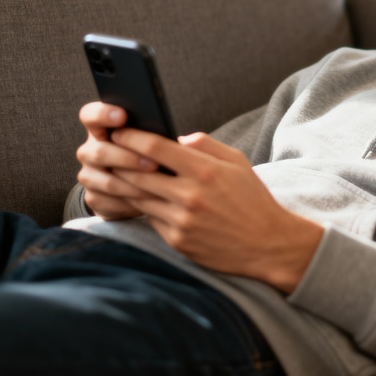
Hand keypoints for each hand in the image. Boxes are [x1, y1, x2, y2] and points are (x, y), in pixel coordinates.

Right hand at [76, 102, 159, 219]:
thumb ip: (164, 136)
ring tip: (159, 184)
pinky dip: (131, 201)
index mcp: (104, 129)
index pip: (91, 115)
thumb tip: (181, 141)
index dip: (102, 113)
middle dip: (128, 157)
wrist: (152, 191)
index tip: (122, 116)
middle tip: (154, 163)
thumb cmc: (159, 158)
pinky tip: (150, 200)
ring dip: (133, 183)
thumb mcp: (162, 144)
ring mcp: (89, 175)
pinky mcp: (94, 199)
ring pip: (105, 179)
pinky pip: (108, 201)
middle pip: (99, 151)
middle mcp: (91, 150)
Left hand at [109, 129, 324, 292]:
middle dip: (117, 159)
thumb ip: (206, 145)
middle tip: (106, 150)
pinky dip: (145, 207)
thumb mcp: (238, 162)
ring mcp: (182, 221)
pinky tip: (141, 199)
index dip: (130, 137)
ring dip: (123, 184)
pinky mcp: (178, 241)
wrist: (268, 244)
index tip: (119, 131)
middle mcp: (190, 195)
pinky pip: (151, 219)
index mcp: (205, 170)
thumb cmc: (253, 199)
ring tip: (114, 173)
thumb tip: (176, 138)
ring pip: (138, 197)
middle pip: (136, 172)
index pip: (154, 148)